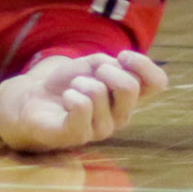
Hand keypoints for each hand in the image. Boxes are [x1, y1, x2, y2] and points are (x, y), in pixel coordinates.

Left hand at [0, 52, 166, 151]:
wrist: (34, 101)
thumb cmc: (67, 83)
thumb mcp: (93, 65)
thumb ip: (113, 63)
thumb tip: (123, 64)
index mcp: (128, 98)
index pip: (157, 83)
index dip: (144, 64)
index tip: (123, 56)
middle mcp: (120, 116)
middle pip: (130, 87)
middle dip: (105, 70)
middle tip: (90, 74)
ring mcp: (100, 129)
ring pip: (99, 92)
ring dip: (80, 82)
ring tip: (73, 89)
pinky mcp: (77, 135)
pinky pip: (82, 106)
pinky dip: (71, 94)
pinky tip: (66, 99)